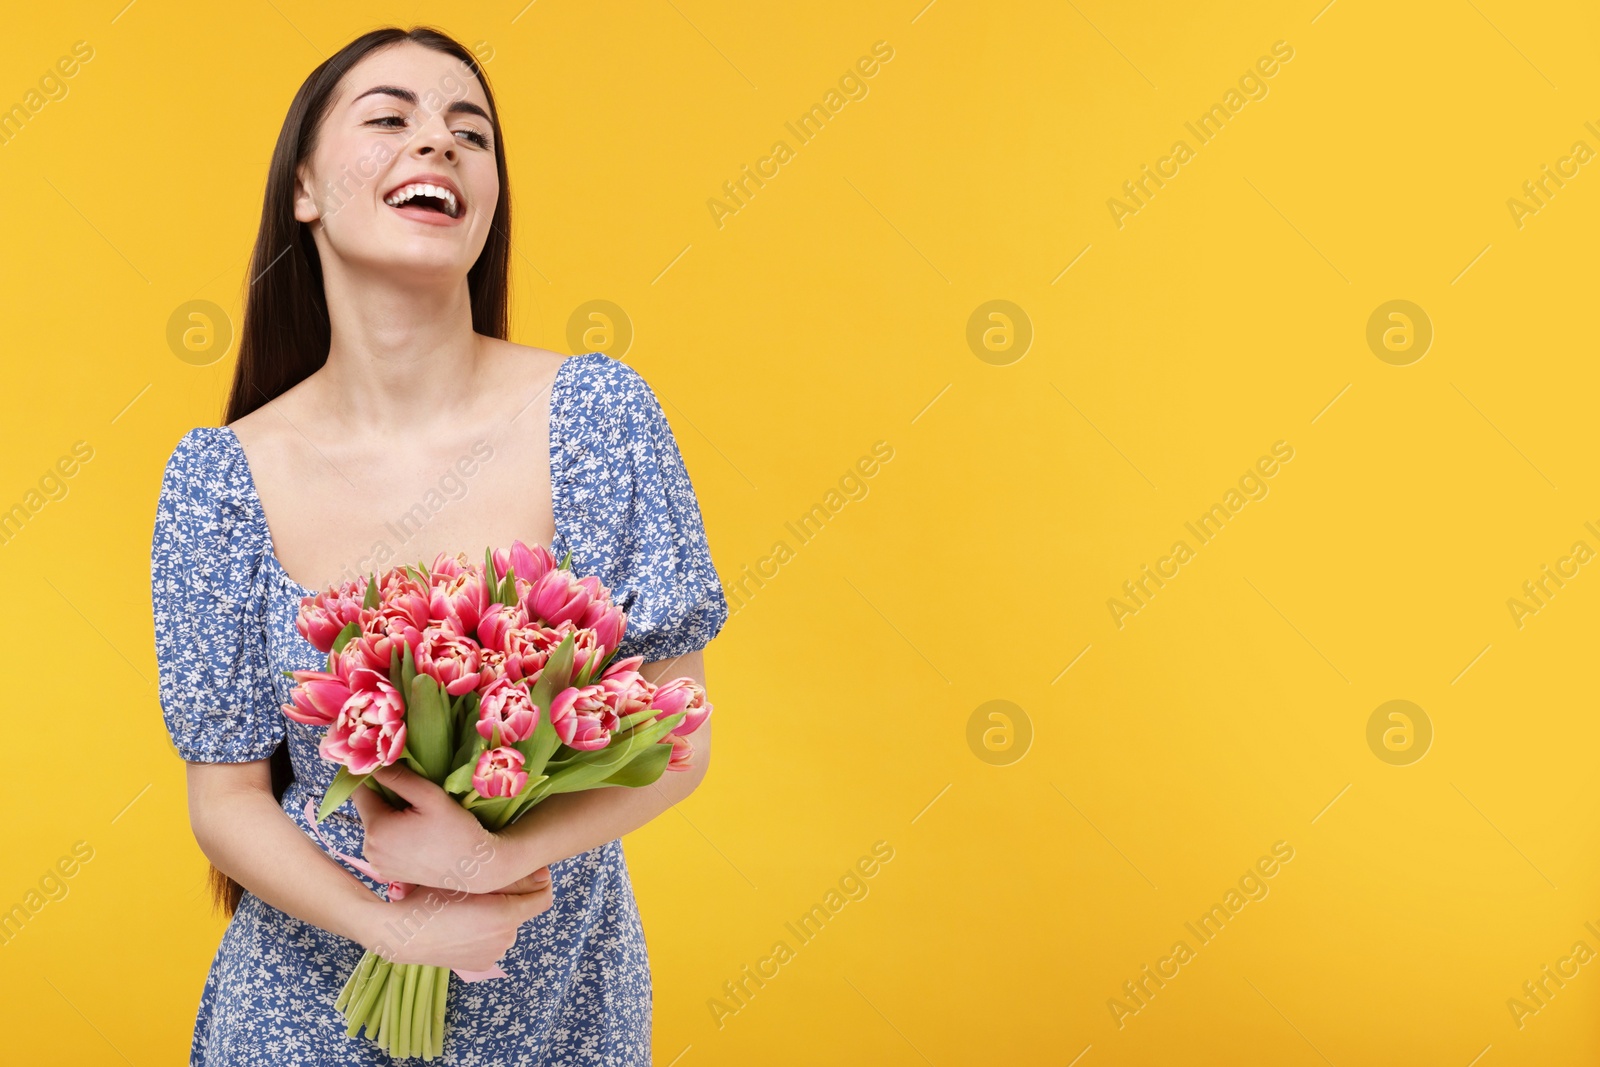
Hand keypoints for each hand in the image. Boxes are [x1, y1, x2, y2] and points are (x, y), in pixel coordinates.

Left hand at [352, 762, 503, 893]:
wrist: (473, 867)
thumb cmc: (455, 829)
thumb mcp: (429, 796)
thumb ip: (398, 778)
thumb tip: (374, 764)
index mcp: (377, 830)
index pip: (359, 792)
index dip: (372, 778)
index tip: (392, 772)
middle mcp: (369, 850)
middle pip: (368, 810)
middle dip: (385, 800)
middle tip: (414, 798)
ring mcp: (377, 864)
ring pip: (375, 827)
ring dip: (388, 818)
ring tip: (417, 819)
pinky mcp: (386, 872)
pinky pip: (382, 845)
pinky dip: (392, 837)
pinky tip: (415, 836)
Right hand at [363, 876, 554, 970]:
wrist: (399, 934)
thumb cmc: (430, 897)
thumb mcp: (468, 878)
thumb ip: (512, 876)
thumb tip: (546, 875)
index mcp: (504, 916)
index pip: (543, 897)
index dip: (538, 882)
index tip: (526, 872)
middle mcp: (505, 939)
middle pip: (521, 910)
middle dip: (510, 896)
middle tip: (484, 886)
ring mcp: (493, 955)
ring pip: (507, 925)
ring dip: (497, 914)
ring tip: (470, 904)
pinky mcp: (480, 965)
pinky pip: (493, 941)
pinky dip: (485, 931)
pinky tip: (463, 923)